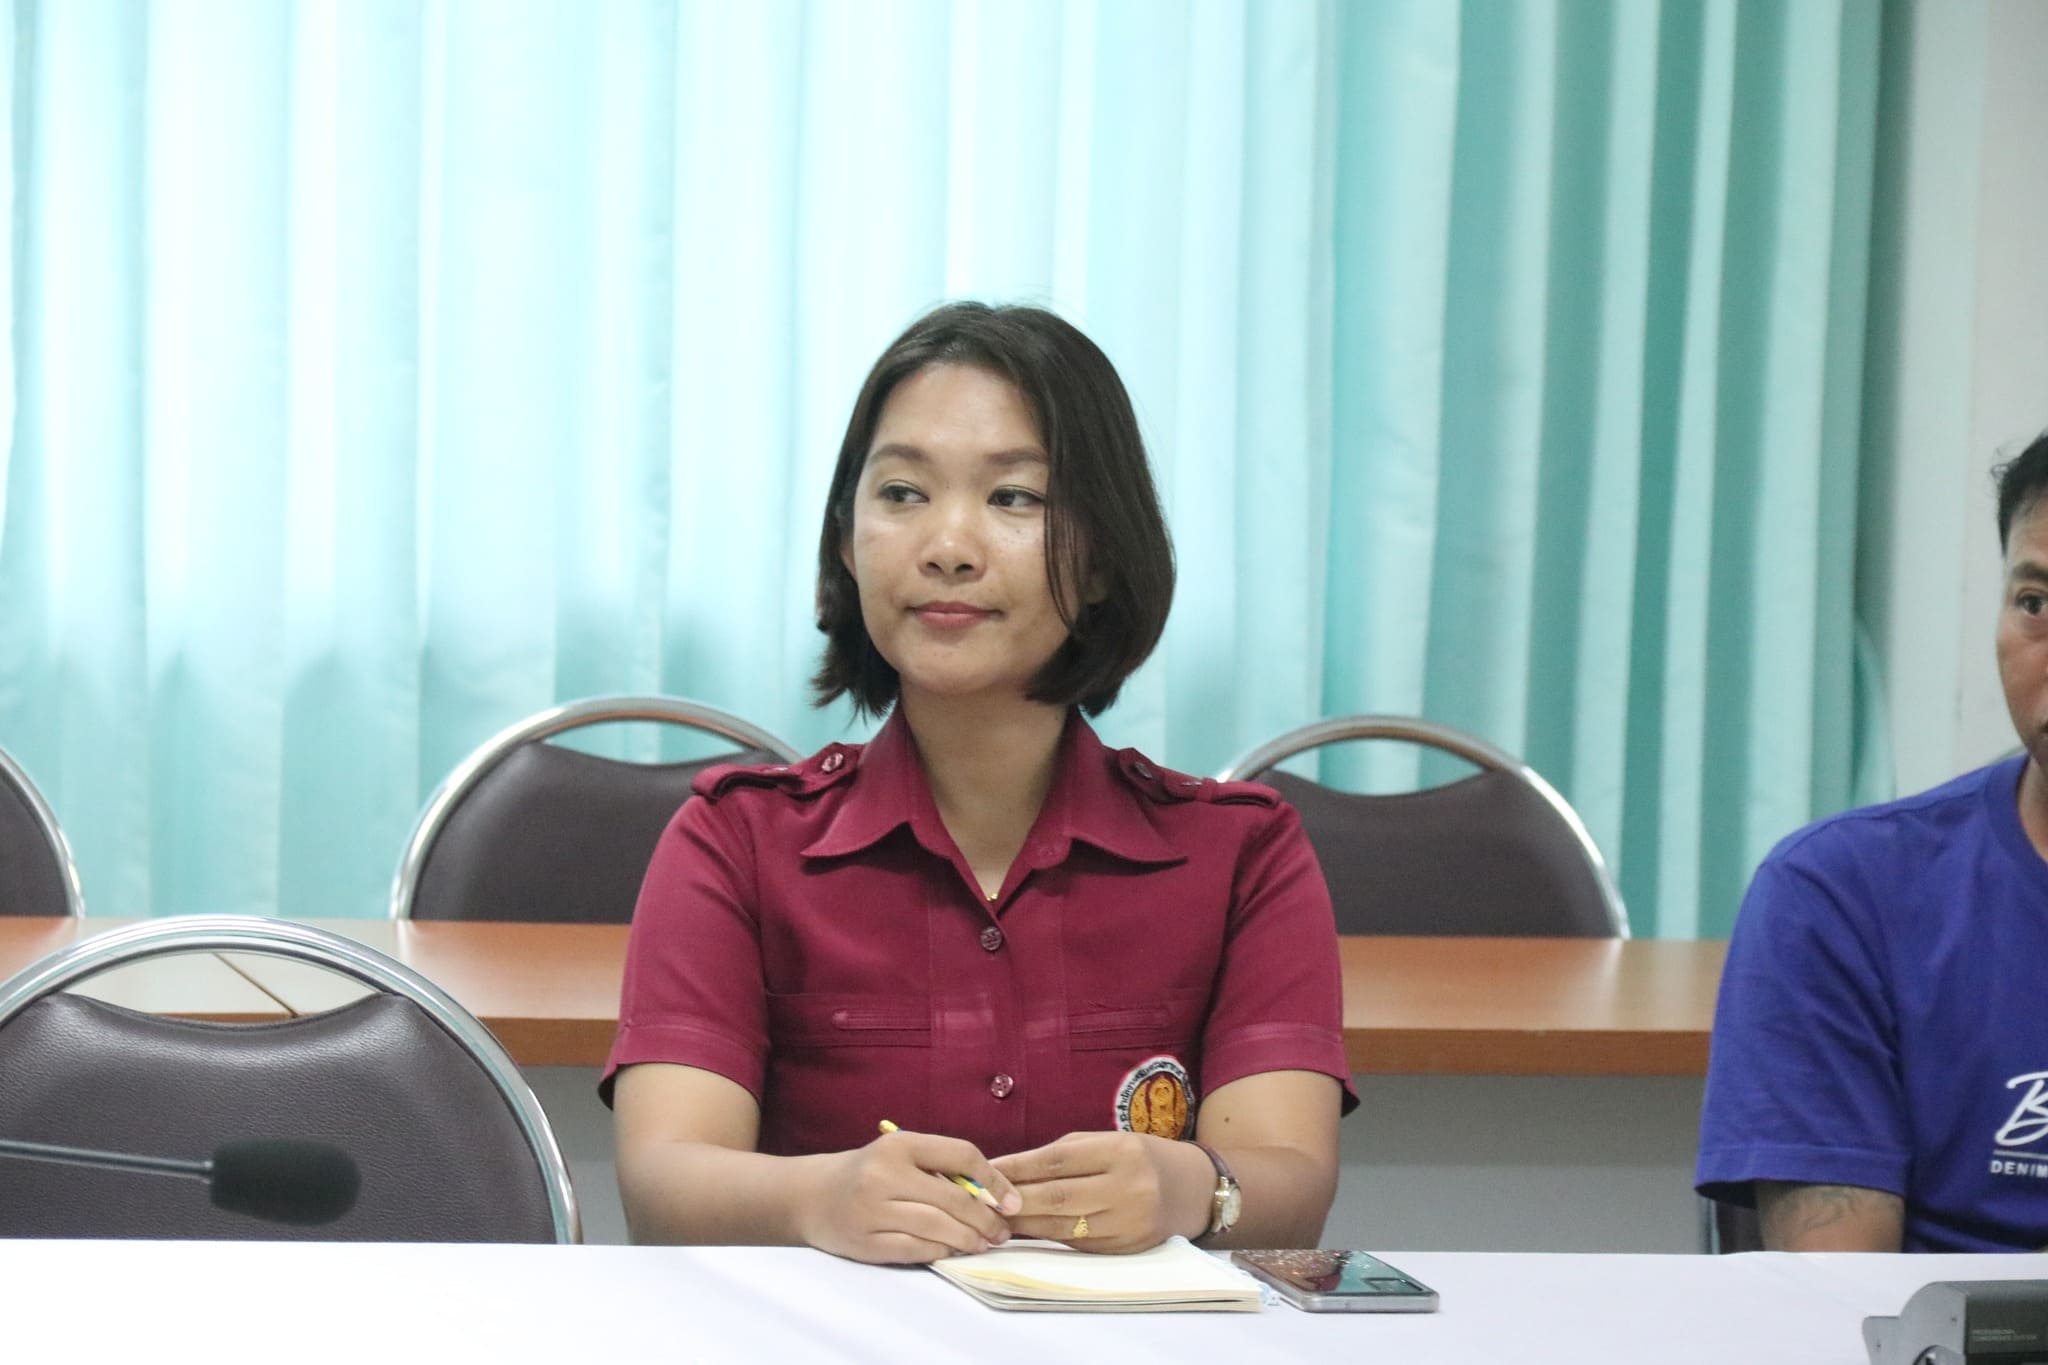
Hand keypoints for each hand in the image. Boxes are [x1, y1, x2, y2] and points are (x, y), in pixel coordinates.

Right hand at [794, 1127, 1020, 1264]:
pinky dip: (941, 1252)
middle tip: (1002, 1231)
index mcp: (899, 1145)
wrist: (809, 1196)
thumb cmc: (867, 1174)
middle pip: (953, 1199)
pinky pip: (916, 1250)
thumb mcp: (898, 1155)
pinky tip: (952, 1251)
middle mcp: (884, 1174)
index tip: (1011, 1200)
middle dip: (986, 1218)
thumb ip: (939, 1168)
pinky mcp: (865, 1242)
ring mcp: (872, 1210)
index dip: (993, 1179)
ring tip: (983, 1243)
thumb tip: (993, 1195)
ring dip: (968, 1239)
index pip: (961, 1154)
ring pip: (937, 1228)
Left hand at [991, 1131, 1211, 1253]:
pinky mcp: (1126, 1249)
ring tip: (994, 1220)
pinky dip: (1047, 1238)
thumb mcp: (1107, 1142)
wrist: (1192, 1190)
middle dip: (1014, 1201)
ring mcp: (1129, 1223)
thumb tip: (1008, 1171)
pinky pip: (1077, 1244)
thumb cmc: (1139, 1158)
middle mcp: (1128, 1188)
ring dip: (1023, 1225)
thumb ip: (1062, 1155)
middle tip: (981, 1202)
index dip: (1017, 1168)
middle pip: (1057, 1198)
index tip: (986, 1172)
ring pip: (1063, 1227)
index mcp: (1121, 1152)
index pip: (1057, 1161)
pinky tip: (1025, 1233)